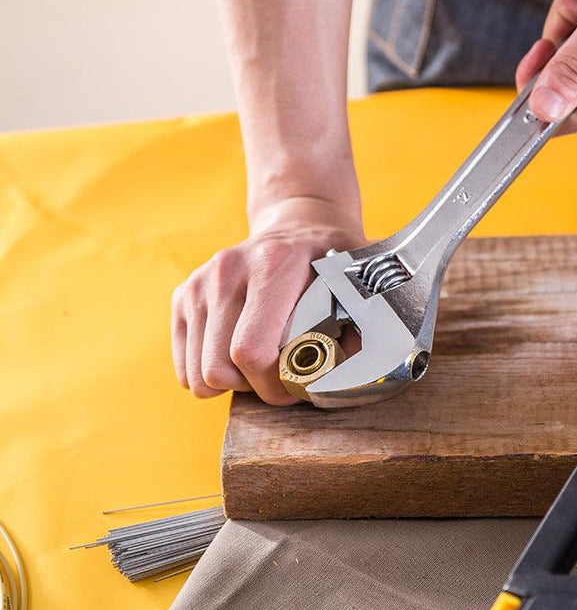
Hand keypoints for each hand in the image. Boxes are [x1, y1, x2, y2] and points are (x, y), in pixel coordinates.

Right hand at [171, 196, 364, 404]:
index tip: (297, 384)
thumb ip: (360, 324)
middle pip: (218, 369)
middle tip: (282, 379)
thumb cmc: (331, 259)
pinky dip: (211, 373)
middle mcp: (229, 270)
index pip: (251, 351)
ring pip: (197, 373)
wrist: (297, 222)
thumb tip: (347, 374)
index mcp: (273, 266)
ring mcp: (200, 282)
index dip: (274, 384)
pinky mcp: (184, 295)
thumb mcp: (356, 281)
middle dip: (254, 388)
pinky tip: (238, 356)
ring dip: (232, 382)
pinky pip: (185, 367)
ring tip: (262, 364)